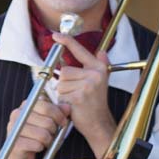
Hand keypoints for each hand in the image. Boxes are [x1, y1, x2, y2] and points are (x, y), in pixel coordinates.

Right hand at [3, 98, 68, 158]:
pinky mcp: (15, 142)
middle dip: (54, 130)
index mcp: (26, 106)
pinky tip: (38, 147)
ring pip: (43, 134)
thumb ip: (57, 112)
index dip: (59, 115)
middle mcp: (18, 115)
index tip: (63, 122)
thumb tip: (67, 107)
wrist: (17, 154)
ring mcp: (14, 128)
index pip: (46, 106)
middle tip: (53, 134)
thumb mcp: (47, 121)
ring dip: (48, 140)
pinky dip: (41, 147)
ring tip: (46, 141)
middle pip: (47, 121)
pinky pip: (37, 144)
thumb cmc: (34, 135)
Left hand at [54, 34, 115, 155]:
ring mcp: (88, 85)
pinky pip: (61, 93)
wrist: (99, 123)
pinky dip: (64, 101)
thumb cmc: (95, 103)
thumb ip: (99, 65)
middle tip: (76, 93)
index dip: (67, 41)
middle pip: (65, 71)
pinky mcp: (80, 96)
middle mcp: (95, 74)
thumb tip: (101, 52)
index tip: (56, 35)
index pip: (80, 50)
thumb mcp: (101, 82)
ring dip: (64, 93)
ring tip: (75, 99)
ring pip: (61, 83)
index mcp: (99, 68)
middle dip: (66, 83)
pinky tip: (73, 106)